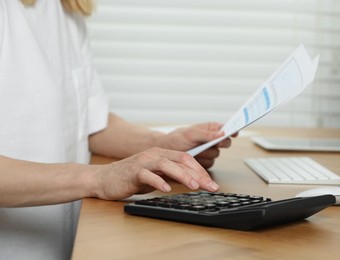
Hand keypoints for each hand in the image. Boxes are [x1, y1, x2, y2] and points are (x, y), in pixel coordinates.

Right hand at [91, 147, 219, 199]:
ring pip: (167, 165)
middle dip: (198, 174)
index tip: (211, 183)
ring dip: (183, 175)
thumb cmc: (131, 177)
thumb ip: (172, 175)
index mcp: (162, 154)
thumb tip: (193, 181)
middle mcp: (155, 155)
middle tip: (211, 186)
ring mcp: (144, 162)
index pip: (187, 159)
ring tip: (195, 185)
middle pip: (181, 160)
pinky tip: (167, 189)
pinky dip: (158, 181)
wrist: (104, 178)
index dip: (201, 170)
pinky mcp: (133, 172)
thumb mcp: (156, 175)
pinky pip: (148, 175)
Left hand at [159, 122, 235, 168]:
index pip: (226, 128)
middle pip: (225, 143)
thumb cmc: (177, 138)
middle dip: (218, 144)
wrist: (167, 152)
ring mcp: (209, 152)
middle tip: (213, 144)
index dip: (233, 130)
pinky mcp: (206, 162)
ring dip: (206, 154)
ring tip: (195, 151)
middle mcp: (212, 140)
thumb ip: (206, 134)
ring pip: (216, 155)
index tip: (235, 132)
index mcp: (210, 129)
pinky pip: (210, 164)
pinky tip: (194, 159)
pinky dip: (202, 162)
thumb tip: (222, 133)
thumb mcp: (191, 134)